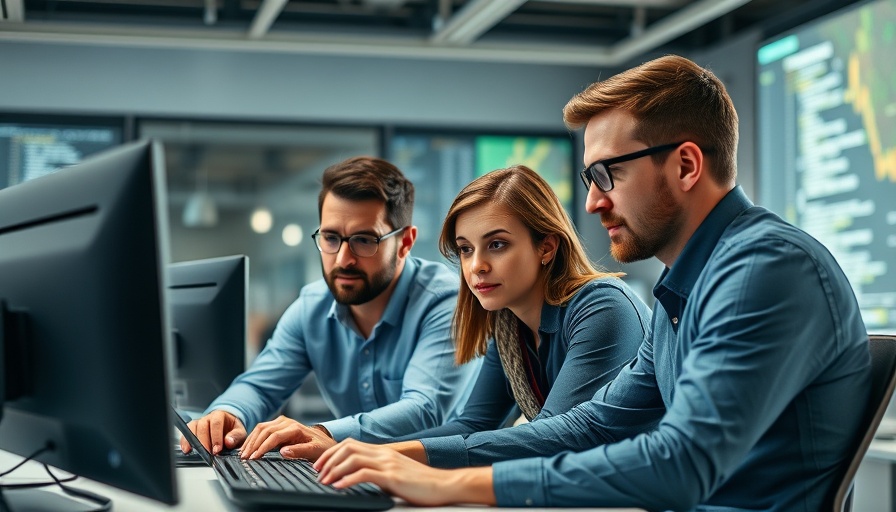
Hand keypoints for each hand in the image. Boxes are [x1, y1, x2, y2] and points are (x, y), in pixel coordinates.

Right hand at [180, 410, 245, 455]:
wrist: (228, 428)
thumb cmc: (233, 430)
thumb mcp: (240, 433)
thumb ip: (236, 436)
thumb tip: (228, 441)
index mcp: (220, 415)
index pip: (216, 423)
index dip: (216, 437)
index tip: (217, 449)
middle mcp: (208, 418)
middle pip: (202, 426)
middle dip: (204, 441)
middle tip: (207, 453)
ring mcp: (199, 423)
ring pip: (192, 428)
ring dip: (192, 440)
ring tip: (193, 451)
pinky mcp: (193, 430)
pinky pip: (186, 433)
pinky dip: (184, 441)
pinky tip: (186, 449)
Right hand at [240, 415, 336, 460]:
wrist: (325, 442)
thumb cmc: (321, 448)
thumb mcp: (315, 451)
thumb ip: (300, 451)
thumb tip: (283, 452)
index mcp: (295, 428)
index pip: (274, 436)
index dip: (263, 447)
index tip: (255, 458)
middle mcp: (287, 422)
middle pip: (265, 430)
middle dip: (253, 444)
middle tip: (245, 458)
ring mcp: (282, 422)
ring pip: (261, 428)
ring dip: (251, 441)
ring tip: (243, 454)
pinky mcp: (278, 425)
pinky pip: (262, 429)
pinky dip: (253, 438)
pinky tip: (248, 447)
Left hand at [314, 439, 495, 505]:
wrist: (444, 485)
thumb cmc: (421, 484)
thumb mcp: (396, 473)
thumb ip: (379, 471)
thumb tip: (359, 476)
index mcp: (383, 452)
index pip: (351, 444)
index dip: (332, 453)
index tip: (321, 465)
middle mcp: (384, 454)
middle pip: (348, 447)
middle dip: (328, 459)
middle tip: (317, 473)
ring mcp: (388, 464)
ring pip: (353, 459)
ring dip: (334, 470)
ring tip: (324, 481)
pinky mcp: (393, 477)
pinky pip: (365, 474)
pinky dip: (348, 479)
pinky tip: (339, 487)